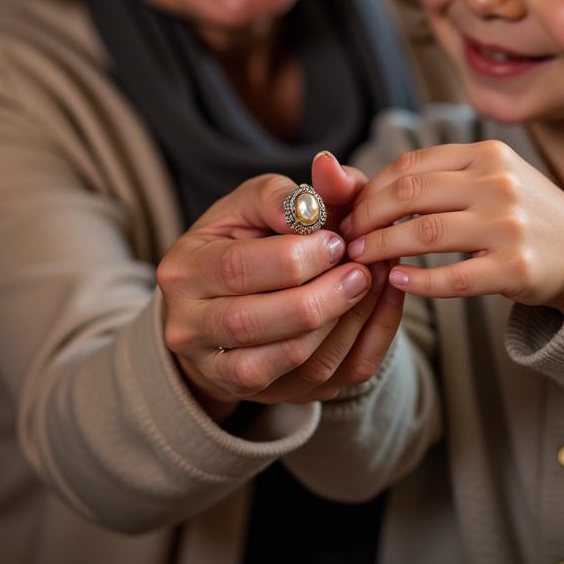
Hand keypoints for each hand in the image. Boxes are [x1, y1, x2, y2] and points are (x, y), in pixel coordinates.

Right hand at [156, 152, 403, 420]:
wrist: (223, 304)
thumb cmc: (241, 241)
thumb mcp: (252, 205)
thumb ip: (291, 191)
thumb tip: (331, 169)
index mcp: (184, 270)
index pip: (237, 267)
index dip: (293, 255)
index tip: (335, 238)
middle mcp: (193, 328)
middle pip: (255, 322)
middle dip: (319, 295)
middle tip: (359, 268)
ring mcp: (228, 371)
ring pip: (288, 360)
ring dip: (343, 320)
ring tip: (370, 281)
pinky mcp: (271, 394)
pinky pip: (323, 379)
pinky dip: (361, 341)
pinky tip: (378, 303)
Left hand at [340, 141, 563, 316]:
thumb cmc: (524, 215)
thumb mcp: (493, 179)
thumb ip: (444, 177)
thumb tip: (369, 186)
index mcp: (488, 155)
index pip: (412, 165)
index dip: (371, 188)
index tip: (351, 209)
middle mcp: (499, 184)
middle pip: (410, 194)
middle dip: (368, 216)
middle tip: (346, 237)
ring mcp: (509, 226)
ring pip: (425, 233)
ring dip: (382, 247)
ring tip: (360, 259)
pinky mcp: (516, 269)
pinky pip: (453, 278)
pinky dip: (418, 281)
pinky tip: (398, 281)